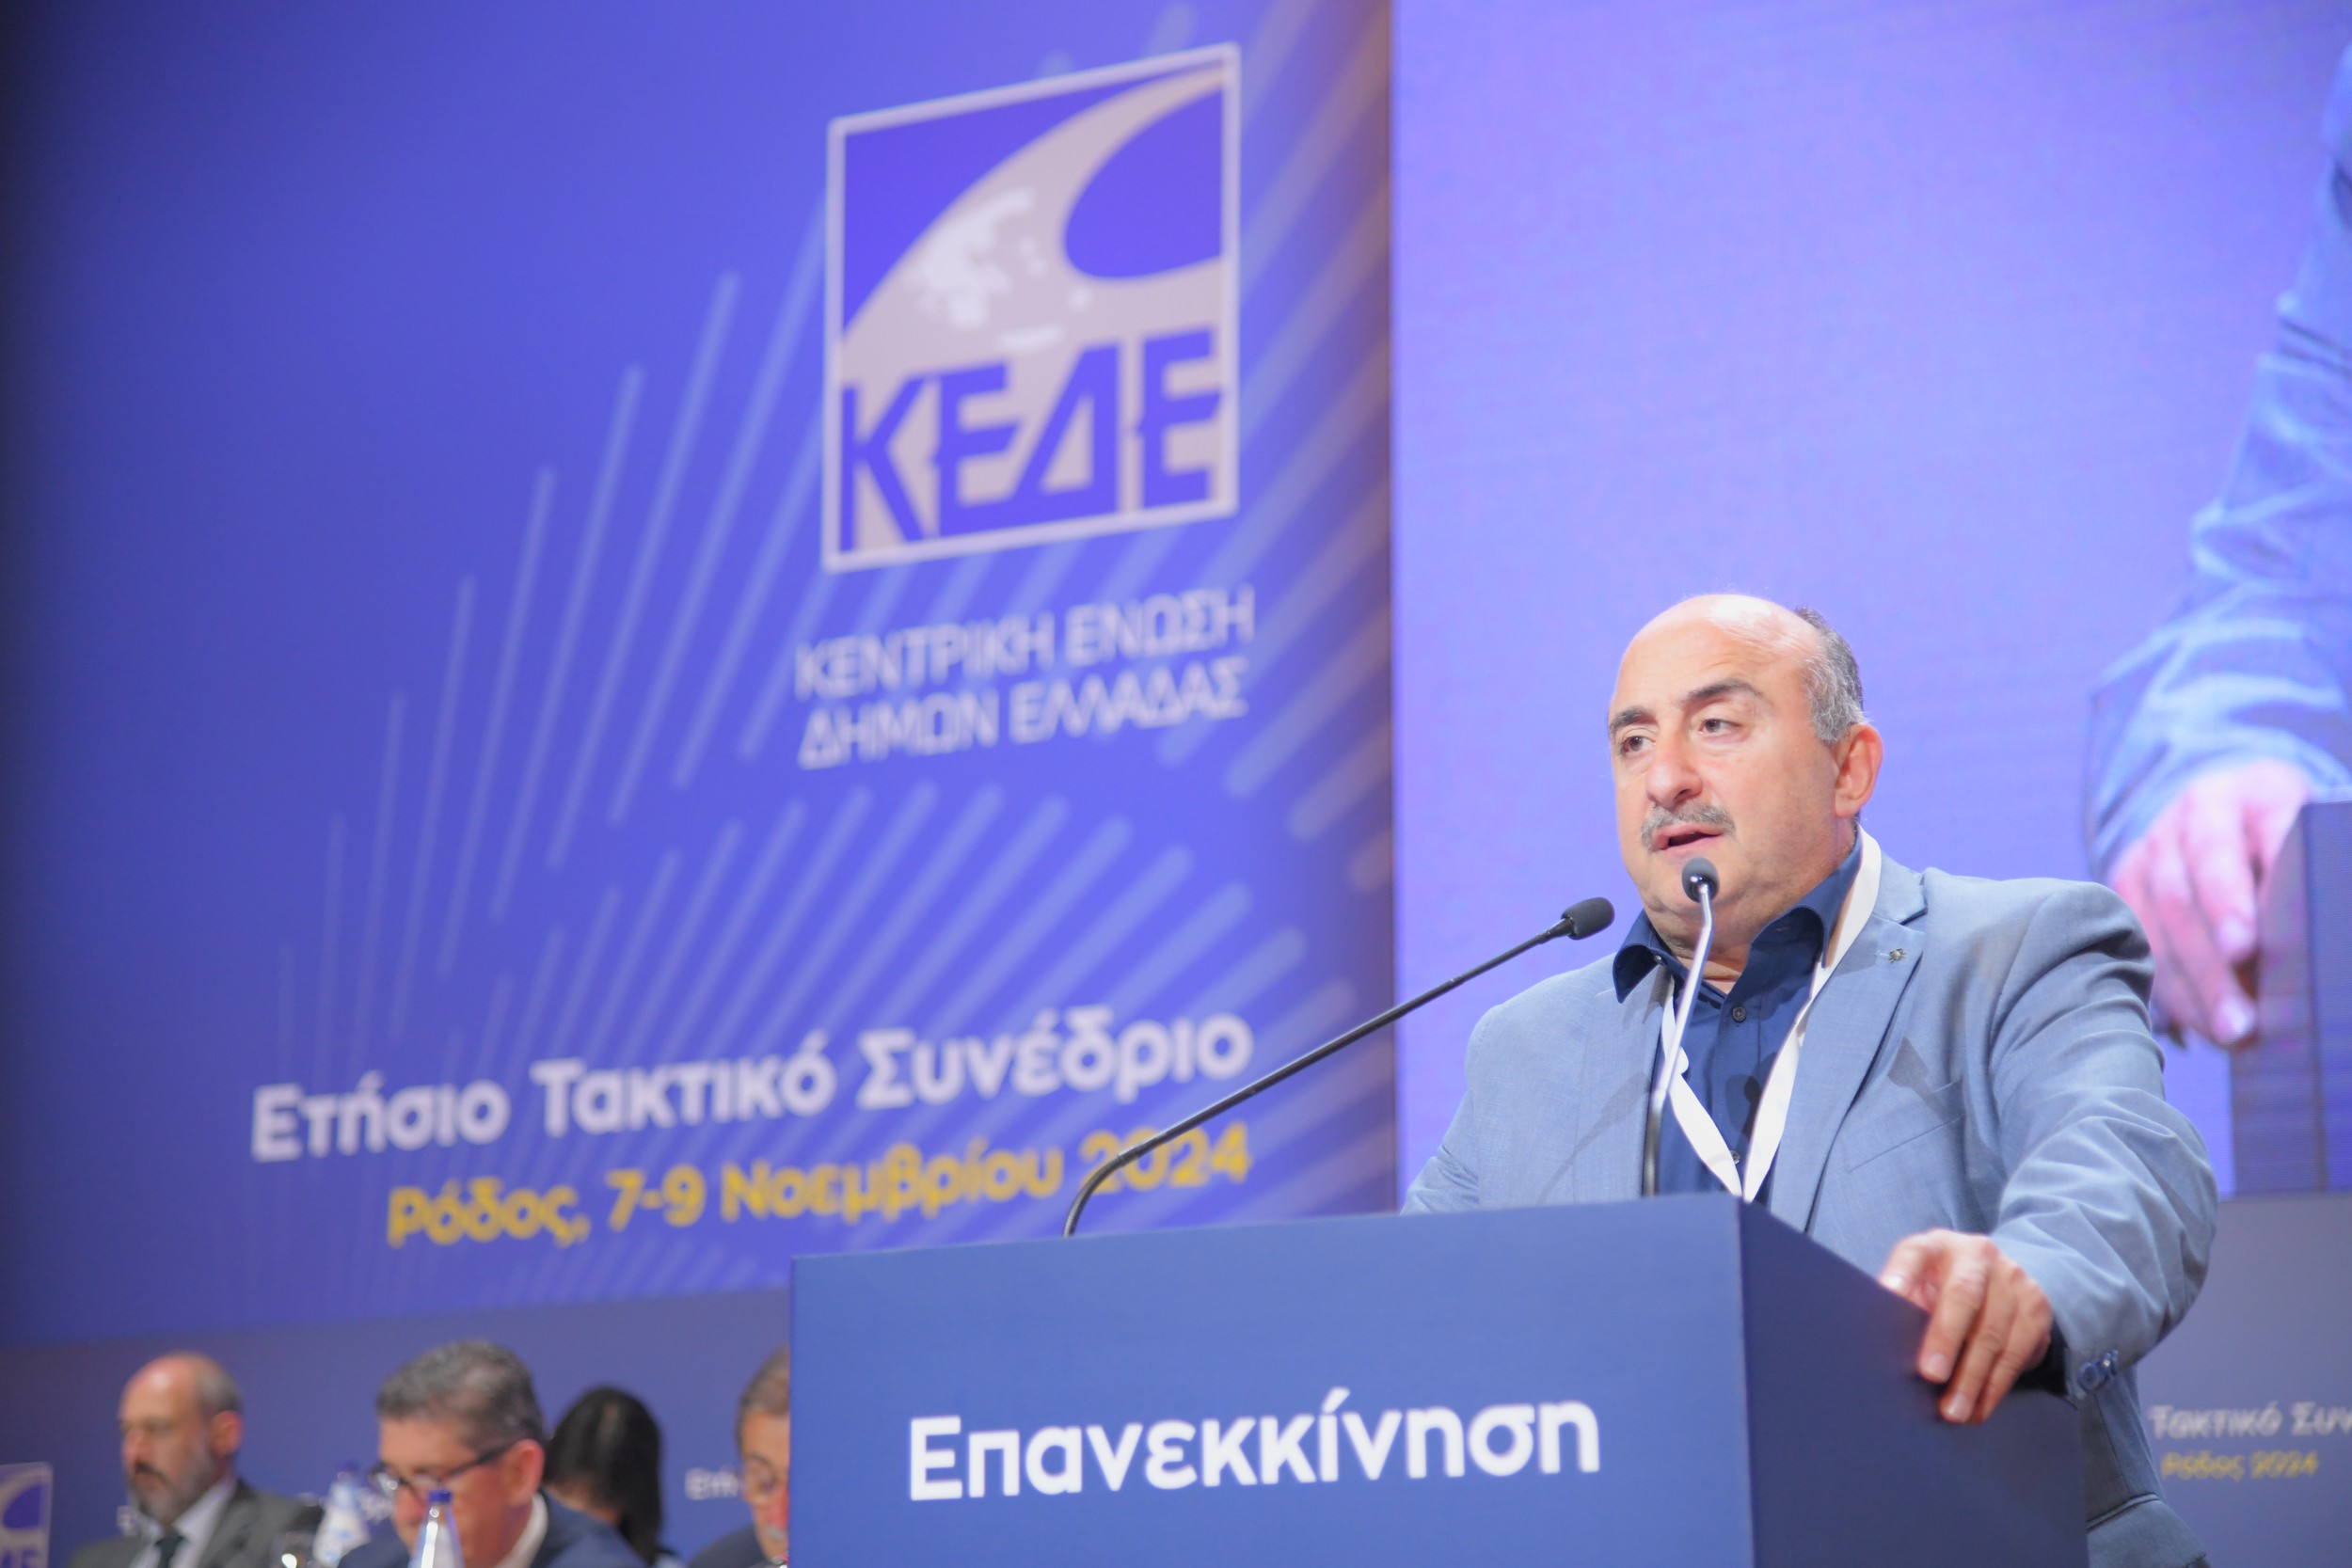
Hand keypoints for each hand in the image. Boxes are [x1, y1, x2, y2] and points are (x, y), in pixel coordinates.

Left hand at [1879, 1230, 2052, 1423]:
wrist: (1998, 1278)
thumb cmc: (1941, 1287)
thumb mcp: (1918, 1283)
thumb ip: (1902, 1303)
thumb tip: (1878, 1345)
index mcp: (1936, 1246)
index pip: (1915, 1253)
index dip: (1902, 1273)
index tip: (1889, 1294)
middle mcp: (1978, 1255)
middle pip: (1963, 1297)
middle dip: (1945, 1339)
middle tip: (1931, 1375)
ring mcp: (2013, 1279)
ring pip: (1993, 1333)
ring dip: (1972, 1379)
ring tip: (1953, 1411)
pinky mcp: (2036, 1308)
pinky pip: (2017, 1354)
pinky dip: (1995, 1387)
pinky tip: (1979, 1408)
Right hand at [2109, 758, 2310, 1046]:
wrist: (2227, 806)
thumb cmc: (2292, 831)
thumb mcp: (2313, 830)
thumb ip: (2316, 866)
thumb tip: (2331, 919)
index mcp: (2244, 792)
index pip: (2230, 841)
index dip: (2233, 895)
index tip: (2247, 945)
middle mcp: (2187, 817)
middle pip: (2188, 890)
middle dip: (2213, 957)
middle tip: (2244, 1016)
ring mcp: (2150, 850)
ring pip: (2161, 921)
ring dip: (2195, 984)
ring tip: (2231, 1034)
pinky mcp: (2127, 884)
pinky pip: (2143, 943)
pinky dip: (2174, 989)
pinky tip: (2203, 1026)